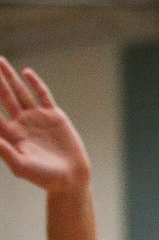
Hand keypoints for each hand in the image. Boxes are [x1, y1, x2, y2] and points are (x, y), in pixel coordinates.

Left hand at [0, 58, 90, 193]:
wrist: (70, 178)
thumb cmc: (44, 177)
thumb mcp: (21, 166)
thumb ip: (5, 151)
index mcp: (11, 134)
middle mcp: (21, 123)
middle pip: (4, 97)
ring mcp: (37, 118)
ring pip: (21, 92)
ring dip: (10, 77)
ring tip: (0, 61)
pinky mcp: (54, 115)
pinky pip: (43, 95)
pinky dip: (35, 84)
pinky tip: (26, 73)